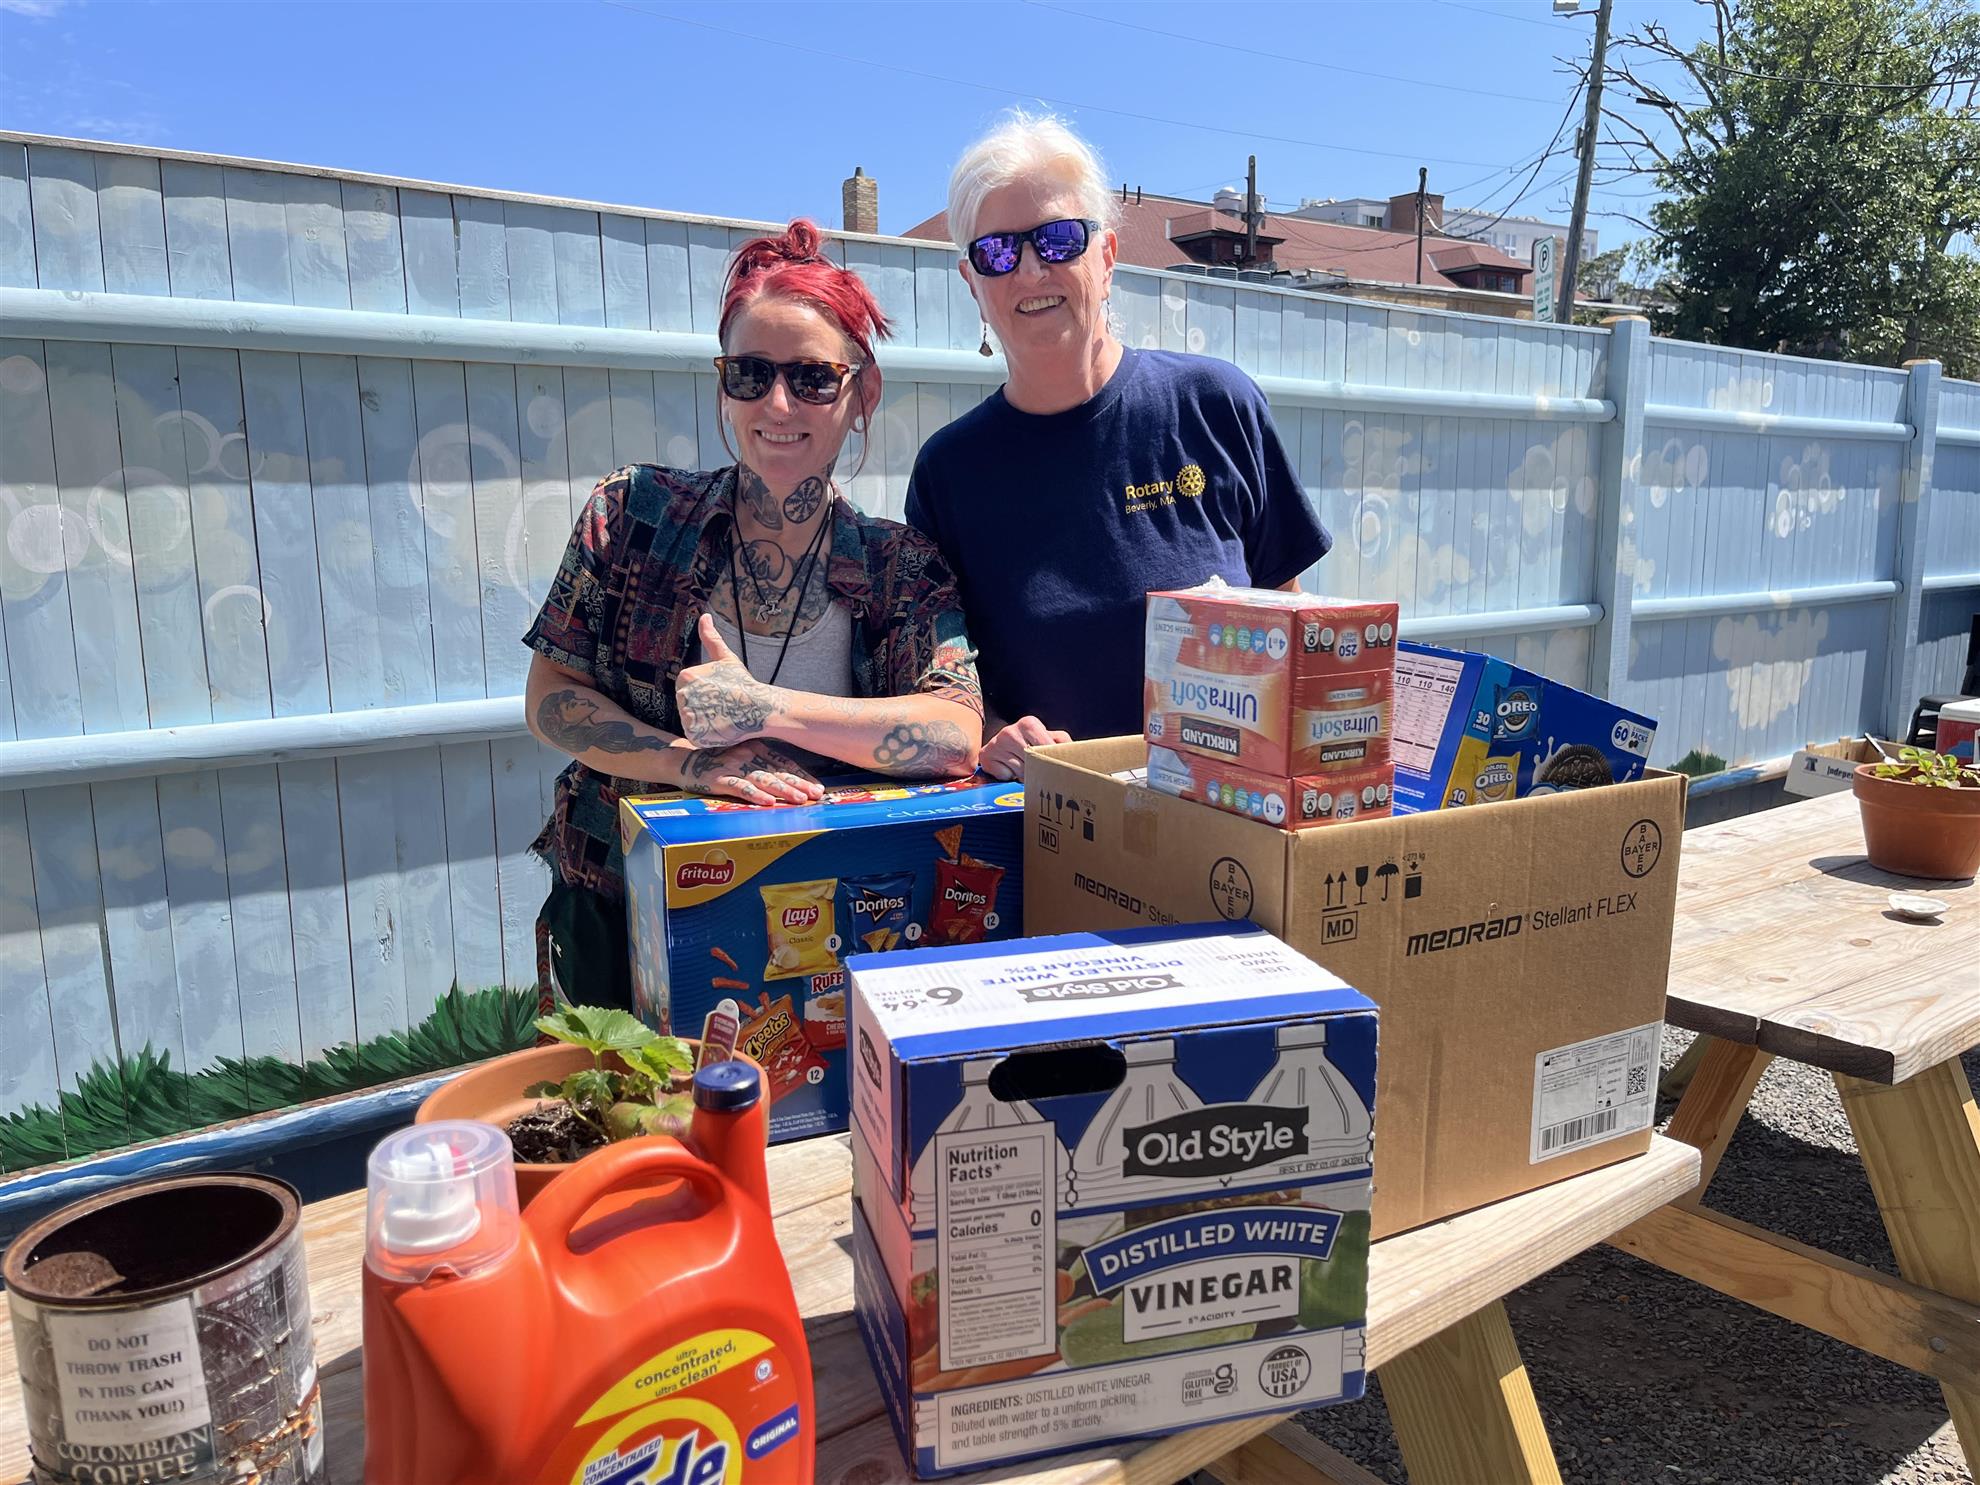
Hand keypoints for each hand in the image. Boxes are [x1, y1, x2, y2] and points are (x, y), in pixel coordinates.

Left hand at [676, 615, 776, 748]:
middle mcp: (682, 695)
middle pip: (687, 705)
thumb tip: (704, 616)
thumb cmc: (743, 682)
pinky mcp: (694, 734)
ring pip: (691, 721)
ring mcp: (688, 716)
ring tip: (722, 716)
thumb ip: (711, 638)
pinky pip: (696, 735)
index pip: (688, 689)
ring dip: (705, 721)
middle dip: (704, 707)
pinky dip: (707, 734)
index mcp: (686, 676)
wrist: (760, 707)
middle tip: (723, 705)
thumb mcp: (725, 658)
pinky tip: (720, 728)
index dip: (705, 693)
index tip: (720, 692)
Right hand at [676, 739, 824, 806]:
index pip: (784, 762)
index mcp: (756, 747)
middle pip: (778, 771)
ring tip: (799, 799)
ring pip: (763, 779)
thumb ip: (761, 761)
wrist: (682, 758)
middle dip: (799, 784)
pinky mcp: (718, 778)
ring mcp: (733, 766)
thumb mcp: (741, 753)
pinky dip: (755, 795)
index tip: (818, 787)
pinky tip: (768, 802)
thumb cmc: (716, 758)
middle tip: (816, 795)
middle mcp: (747, 754)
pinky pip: (740, 787)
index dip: (802, 775)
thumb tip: (787, 777)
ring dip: (783, 790)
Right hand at [978, 716, 1069, 781]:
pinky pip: (1005, 776)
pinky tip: (1010, 770)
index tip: (1058, 769)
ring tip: (1026, 771)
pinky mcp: (986, 756)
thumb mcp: (1048, 737)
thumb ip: (1062, 742)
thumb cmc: (1029, 741)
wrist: (1001, 744)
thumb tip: (1076, 752)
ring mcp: (996, 744)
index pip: (1045, 746)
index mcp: (1028, 723)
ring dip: (1025, 776)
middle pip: (1032, 761)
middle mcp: (1010, 731)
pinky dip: (1010, 778)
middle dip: (1039, 770)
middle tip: (1044, 774)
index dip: (1052, 760)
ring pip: (1020, 771)